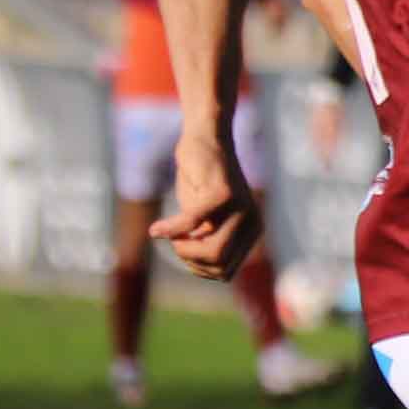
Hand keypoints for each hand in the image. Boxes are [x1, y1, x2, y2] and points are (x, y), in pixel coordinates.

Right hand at [160, 125, 257, 278]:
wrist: (204, 137)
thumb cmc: (200, 180)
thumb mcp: (206, 218)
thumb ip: (208, 243)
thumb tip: (207, 272)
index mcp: (252, 232)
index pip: (225, 272)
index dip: (198, 268)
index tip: (181, 249)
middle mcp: (252, 222)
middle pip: (219, 266)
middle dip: (190, 261)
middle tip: (174, 242)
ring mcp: (241, 208)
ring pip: (212, 252)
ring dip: (183, 249)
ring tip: (169, 234)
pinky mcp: (223, 193)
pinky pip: (191, 223)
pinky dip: (170, 229)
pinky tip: (155, 230)